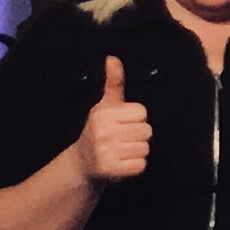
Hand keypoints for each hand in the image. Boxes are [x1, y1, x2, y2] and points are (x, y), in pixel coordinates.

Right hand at [73, 57, 152, 184]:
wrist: (83, 163)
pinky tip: (122, 162)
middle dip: (138, 135)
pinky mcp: (113, 170)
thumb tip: (113, 58)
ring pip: (145, 148)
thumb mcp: (104, 105)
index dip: (136, 118)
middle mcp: (103, 132)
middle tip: (122, 138)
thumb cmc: (98, 131)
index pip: (142, 112)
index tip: (122, 123)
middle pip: (146, 130)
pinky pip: (141, 165)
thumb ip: (114, 82)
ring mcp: (107, 152)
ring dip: (137, 151)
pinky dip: (135, 165)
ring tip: (121, 150)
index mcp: (103, 113)